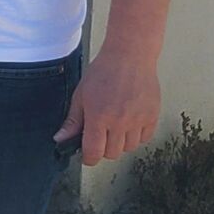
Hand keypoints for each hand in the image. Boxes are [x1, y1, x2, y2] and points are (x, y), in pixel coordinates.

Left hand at [56, 45, 161, 165]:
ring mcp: (138, 120)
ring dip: (121, 142)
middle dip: (103, 148)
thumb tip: (61, 139)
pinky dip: (136, 136)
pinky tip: (130, 123)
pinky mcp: (152, 116)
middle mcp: (120, 122)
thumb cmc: (103, 71)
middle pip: (112, 154)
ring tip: (116, 126)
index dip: (88, 158)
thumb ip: (72, 120)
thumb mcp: (81, 94)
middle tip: (100, 134)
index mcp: (98, 117)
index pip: (94, 153)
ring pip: (129, 149)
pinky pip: (145, 139)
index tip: (87, 155)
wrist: (130, 55)